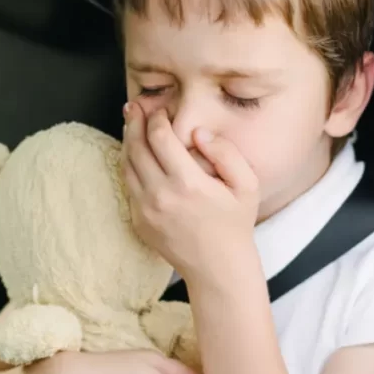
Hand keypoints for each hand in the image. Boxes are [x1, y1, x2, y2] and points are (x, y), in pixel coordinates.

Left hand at [121, 104, 258, 285]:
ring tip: (131, 124)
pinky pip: (127, 185)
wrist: (217, 267)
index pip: (160, 138)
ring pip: (126, 165)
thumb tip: (198, 133)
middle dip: (134, 122)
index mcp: (187, 183)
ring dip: (127, 141)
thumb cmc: (234, 223)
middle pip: (136, 147)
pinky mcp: (137, 220)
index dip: (156, 118)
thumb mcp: (247, 185)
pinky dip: (128, 165)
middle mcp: (160, 195)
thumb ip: (227, 153)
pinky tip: (135, 153)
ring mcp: (145, 209)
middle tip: (134, 107)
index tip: (160, 109)